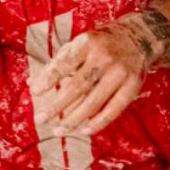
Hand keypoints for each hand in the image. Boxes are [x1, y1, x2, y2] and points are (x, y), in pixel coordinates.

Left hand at [29, 24, 145, 136]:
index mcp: (88, 43)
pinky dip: (98, 123)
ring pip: (93, 101)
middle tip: (41, 119)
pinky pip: (113, 109)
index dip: (49, 78)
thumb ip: (56, 64)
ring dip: (74, 119)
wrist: (137, 38)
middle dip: (57, 105)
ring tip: (58, 130)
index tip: (34, 92)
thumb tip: (32, 84)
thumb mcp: (78, 45)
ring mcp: (120, 72)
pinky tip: (83, 130)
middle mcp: (104, 57)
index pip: (65, 63)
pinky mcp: (132, 86)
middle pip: (78, 86)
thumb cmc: (99, 44)